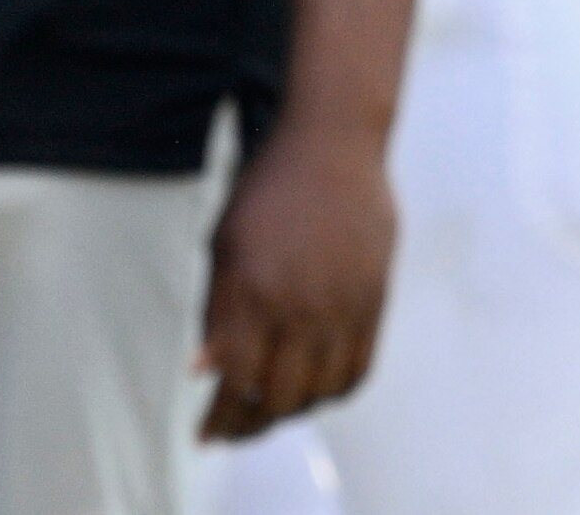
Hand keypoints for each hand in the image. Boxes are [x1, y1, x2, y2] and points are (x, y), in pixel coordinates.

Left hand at [198, 122, 394, 440]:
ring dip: (294, 410)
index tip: (207, 434)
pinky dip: (336, 391)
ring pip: (321, 392)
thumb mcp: (224, 247)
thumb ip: (216, 313)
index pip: (235, 381)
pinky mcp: (374, 298)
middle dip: (251, 424)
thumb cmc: (267, 192)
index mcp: (252, 288)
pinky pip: (359, 369)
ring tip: (274, 408)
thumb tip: (205, 372)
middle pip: (278, 397)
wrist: (332, 144)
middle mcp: (300, 302)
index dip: (219, 417)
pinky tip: (316, 389)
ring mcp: (342, 302)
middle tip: (237, 428)